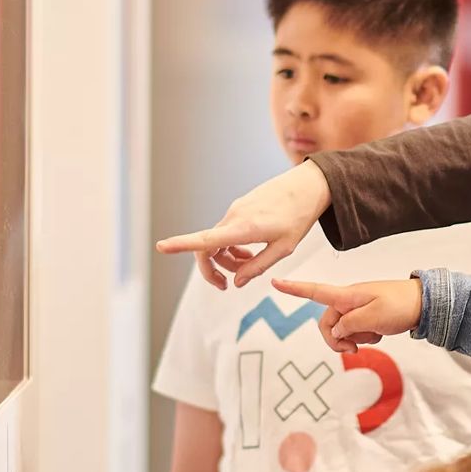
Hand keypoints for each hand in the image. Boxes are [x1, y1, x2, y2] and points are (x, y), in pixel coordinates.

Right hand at [156, 161, 331, 288]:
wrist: (310, 185)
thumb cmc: (300, 217)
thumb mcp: (284, 248)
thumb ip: (258, 267)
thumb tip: (237, 282)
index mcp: (244, 228)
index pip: (206, 239)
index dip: (181, 244)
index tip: (161, 247)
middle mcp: (234, 216)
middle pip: (208, 248)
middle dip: (214, 269)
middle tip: (228, 286)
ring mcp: (235, 210)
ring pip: (218, 240)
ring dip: (227, 258)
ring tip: (248, 264)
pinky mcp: (240, 207)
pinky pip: (227, 230)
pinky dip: (232, 245)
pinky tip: (250, 251)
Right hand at [271, 277, 423, 353]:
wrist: (425, 304)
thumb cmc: (400, 305)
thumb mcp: (373, 317)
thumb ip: (349, 325)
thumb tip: (335, 332)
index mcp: (347, 295)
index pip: (315, 291)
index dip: (294, 289)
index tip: (274, 281)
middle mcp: (349, 300)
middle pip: (327, 322)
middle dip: (337, 339)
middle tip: (355, 350)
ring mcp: (358, 308)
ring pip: (342, 330)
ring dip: (355, 338)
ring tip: (376, 335)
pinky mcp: (367, 316)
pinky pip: (356, 331)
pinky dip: (364, 336)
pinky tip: (379, 333)